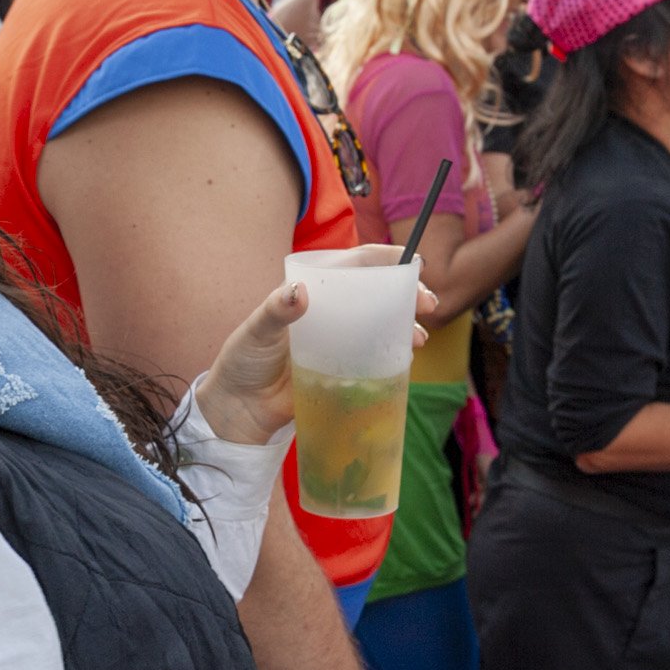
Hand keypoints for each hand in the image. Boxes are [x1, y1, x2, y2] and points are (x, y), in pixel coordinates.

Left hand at [193, 245, 433, 445]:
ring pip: (382, 325)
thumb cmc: (244, 360)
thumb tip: (299, 292)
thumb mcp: (256, 330)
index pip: (355, 266)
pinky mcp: (345, 369)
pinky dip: (394, 357)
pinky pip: (375, 358)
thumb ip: (276, 310)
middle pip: (378, 294)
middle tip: (428, 303)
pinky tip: (405, 359)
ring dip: (405, 327)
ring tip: (418, 337)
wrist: (241, 409)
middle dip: (407, 295)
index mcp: (314, 290)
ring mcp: (341, 341)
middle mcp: (332, 312)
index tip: (412, 263)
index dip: (386, 260)